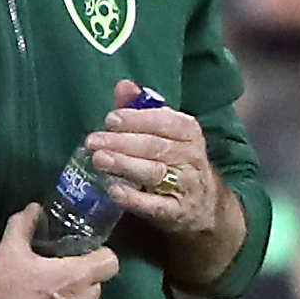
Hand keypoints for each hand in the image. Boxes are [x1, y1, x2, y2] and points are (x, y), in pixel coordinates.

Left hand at [83, 79, 224, 237]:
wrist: (205, 206)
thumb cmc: (177, 162)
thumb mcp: (165, 134)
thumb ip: (142, 110)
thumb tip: (124, 86)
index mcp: (188, 132)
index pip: (164, 121)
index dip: (136, 119)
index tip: (110, 119)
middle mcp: (190, 157)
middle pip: (155, 146)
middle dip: (122, 142)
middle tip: (94, 141)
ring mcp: (185, 186)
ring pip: (154, 172)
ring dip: (125, 165)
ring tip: (99, 159)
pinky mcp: (176, 212)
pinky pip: (156, 206)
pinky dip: (135, 199)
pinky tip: (114, 191)